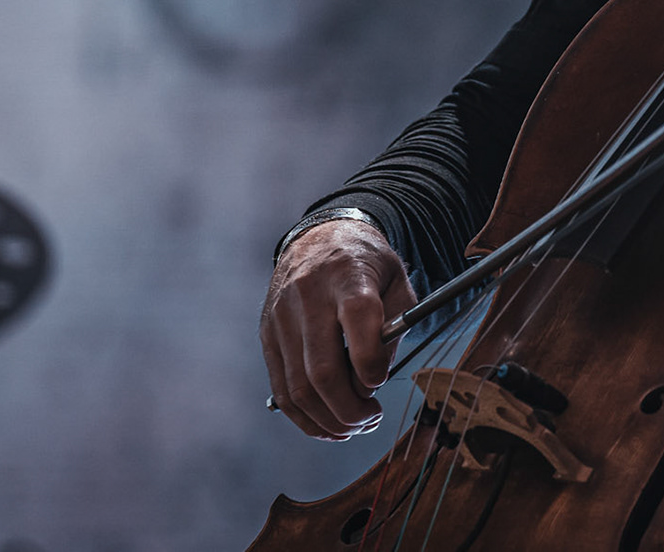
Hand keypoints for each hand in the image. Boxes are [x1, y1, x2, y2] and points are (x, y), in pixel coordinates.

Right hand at [260, 217, 417, 439]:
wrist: (319, 238)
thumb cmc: (366, 264)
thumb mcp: (396, 282)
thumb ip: (395, 328)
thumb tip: (376, 381)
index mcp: (348, 275)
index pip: (358, 318)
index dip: (370, 362)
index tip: (380, 382)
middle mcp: (309, 296)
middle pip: (323, 369)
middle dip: (351, 408)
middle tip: (372, 417)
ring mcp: (282, 317)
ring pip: (299, 388)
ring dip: (329, 420)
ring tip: (355, 425)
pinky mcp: (267, 335)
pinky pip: (281, 390)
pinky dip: (304, 418)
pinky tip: (328, 425)